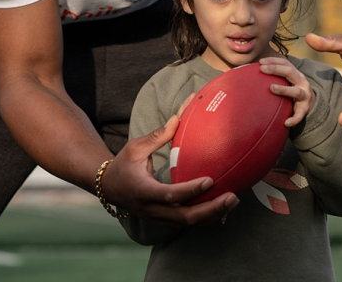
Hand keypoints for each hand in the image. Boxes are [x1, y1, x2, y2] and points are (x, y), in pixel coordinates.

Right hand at [101, 114, 238, 225]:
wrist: (109, 188)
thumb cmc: (123, 164)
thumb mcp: (135, 147)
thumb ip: (157, 136)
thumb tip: (178, 117)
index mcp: (144, 191)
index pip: (170, 195)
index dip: (190, 190)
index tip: (210, 180)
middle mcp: (152, 209)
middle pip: (185, 217)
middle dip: (211, 210)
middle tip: (232, 197)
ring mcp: (159, 218)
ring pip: (189, 224)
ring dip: (213, 215)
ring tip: (232, 201)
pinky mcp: (164, 220)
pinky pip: (187, 223)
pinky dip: (205, 217)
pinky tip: (221, 207)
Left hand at [260, 56, 315, 126]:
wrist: (311, 105)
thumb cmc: (292, 90)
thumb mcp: (287, 81)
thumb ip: (276, 76)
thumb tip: (252, 71)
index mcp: (296, 74)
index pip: (285, 63)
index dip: (273, 60)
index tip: (260, 62)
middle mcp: (302, 82)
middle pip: (290, 72)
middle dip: (276, 69)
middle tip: (262, 69)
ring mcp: (305, 95)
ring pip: (296, 91)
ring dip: (284, 89)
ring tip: (272, 88)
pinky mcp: (305, 108)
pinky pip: (300, 114)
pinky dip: (294, 118)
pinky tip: (286, 123)